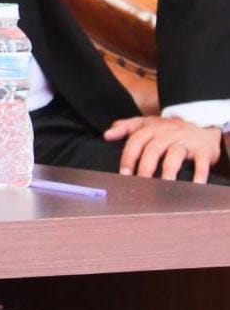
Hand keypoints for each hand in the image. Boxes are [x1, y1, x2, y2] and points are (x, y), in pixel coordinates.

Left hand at [104, 115, 222, 182]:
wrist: (200, 123)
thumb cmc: (167, 129)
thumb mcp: (145, 123)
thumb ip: (124, 128)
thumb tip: (106, 135)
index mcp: (151, 129)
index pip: (136, 141)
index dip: (128, 157)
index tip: (124, 173)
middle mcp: (167, 133)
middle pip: (153, 150)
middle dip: (145, 167)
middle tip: (141, 183)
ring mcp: (185, 141)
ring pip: (175, 155)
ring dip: (169, 171)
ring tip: (164, 185)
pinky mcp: (203, 150)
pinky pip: (200, 163)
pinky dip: (199, 175)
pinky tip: (195, 186)